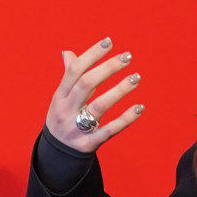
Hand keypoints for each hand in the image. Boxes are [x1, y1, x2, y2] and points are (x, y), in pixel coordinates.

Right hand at [44, 39, 146, 153]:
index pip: (74, 71)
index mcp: (60, 96)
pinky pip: (109, 130)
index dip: (91, 55)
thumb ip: (68, 76)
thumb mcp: (60, 98)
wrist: (57, 154)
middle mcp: (67, 110)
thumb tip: (67, 53)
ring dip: (119, 90)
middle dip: (108, 68)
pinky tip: (139, 108)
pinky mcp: (89, 143)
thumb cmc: (63, 118)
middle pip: (86, 85)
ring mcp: (77, 127)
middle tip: (127, 57)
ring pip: (99, 106)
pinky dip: (125, 119)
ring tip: (136, 77)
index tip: (109, 42)